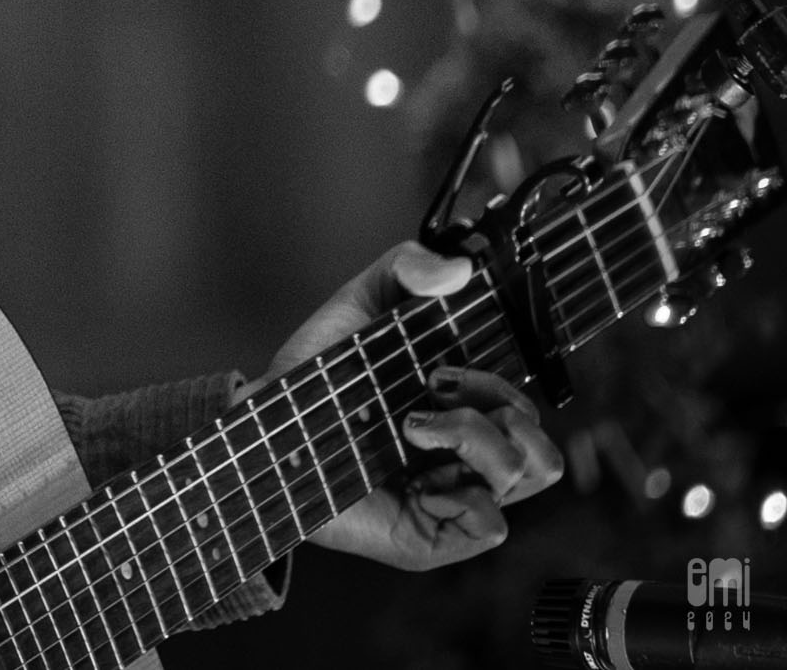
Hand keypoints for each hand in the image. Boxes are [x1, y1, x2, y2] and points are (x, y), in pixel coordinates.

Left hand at [248, 242, 563, 571]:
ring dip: (476, 441)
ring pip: (527, 474)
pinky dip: (464, 497)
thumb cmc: (317, 377)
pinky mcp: (436, 536)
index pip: (527, 407)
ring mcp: (457, 498)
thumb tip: (460, 268)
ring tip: (413, 430)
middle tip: (427, 394)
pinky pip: (493, 527)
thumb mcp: (359, 306)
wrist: (266, 431)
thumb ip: (406, 268)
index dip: (501, 383)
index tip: (442, 367)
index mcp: (462, 409)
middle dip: (491, 405)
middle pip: (539, 441)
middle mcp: (467, 457)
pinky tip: (418, 484)